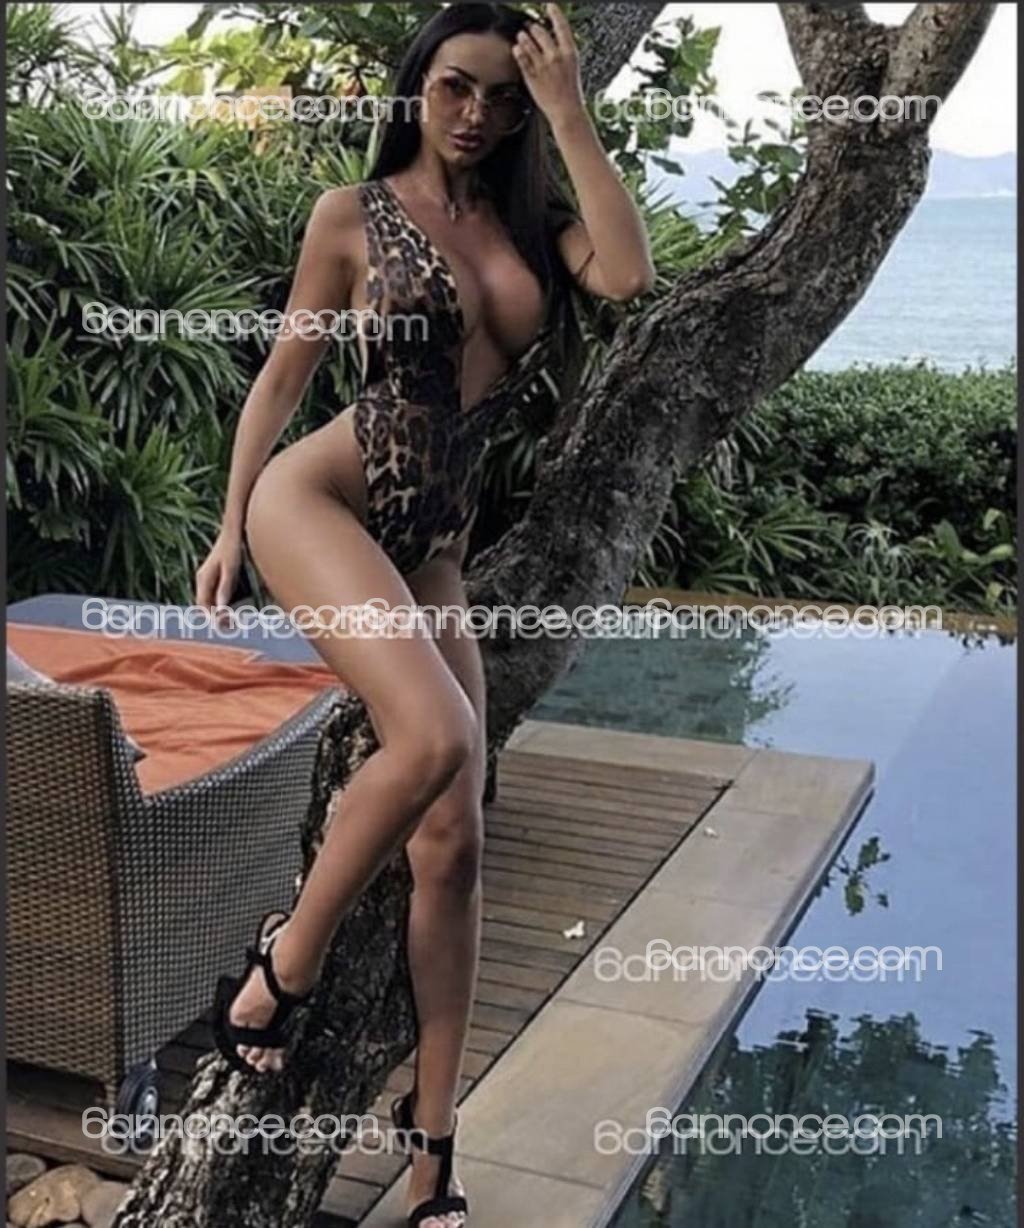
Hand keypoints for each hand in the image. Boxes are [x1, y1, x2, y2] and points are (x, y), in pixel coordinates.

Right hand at [194, 531, 242, 627]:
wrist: (233, 531)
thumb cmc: (232, 549)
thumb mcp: (230, 568)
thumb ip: (225, 587)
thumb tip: (220, 607)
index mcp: (203, 579)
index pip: (202, 605)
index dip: (212, 618)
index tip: (225, 626)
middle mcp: (202, 579)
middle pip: (204, 606)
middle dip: (215, 618)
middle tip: (231, 627)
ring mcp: (208, 578)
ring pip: (209, 601)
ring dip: (218, 612)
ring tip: (233, 621)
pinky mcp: (215, 576)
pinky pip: (215, 595)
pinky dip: (221, 604)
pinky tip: (234, 607)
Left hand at [512, 3, 584, 128]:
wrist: (566, 112)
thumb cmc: (571, 93)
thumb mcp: (573, 67)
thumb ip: (563, 52)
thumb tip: (555, 40)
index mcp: (569, 53)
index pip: (561, 26)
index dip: (554, 14)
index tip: (549, 7)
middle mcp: (555, 56)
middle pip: (540, 32)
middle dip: (534, 27)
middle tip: (531, 27)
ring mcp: (542, 66)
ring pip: (527, 42)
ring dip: (523, 37)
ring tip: (522, 36)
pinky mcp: (531, 75)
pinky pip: (521, 57)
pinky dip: (518, 51)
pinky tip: (517, 48)